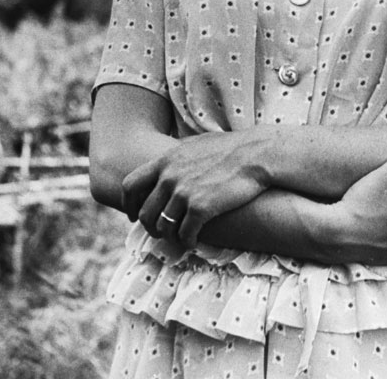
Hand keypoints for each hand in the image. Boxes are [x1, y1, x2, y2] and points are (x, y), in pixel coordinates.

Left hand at [121, 130, 271, 247]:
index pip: (130, 185)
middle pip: (144, 213)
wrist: (257, 154)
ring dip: (169, 237)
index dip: (129, 204)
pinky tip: (194, 241)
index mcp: (166, 160)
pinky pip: (184, 234)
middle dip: (150, 227)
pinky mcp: (200, 208)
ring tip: (179, 238)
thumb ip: (178, 155)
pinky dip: (187, 242)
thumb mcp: (197, 143)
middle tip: (160, 233)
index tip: (134, 215)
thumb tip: (170, 161)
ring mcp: (184, 193)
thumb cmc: (232, 148)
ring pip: (163, 227)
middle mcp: (169, 176)